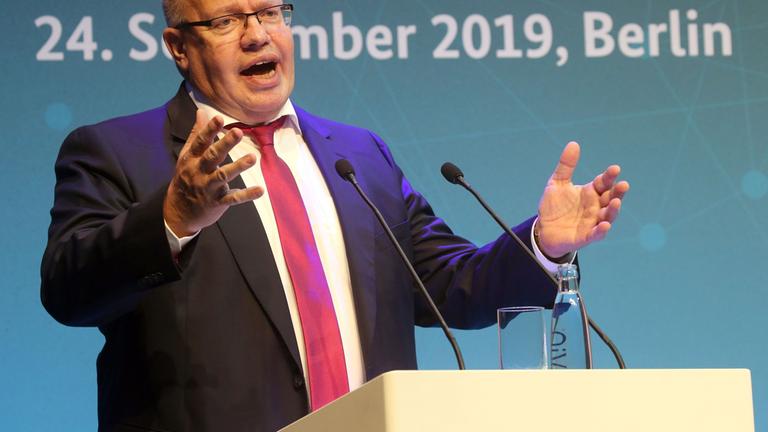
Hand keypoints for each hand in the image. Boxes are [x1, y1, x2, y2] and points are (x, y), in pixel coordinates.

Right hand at [163, 110, 262, 236]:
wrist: (178, 211)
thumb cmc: (186, 177)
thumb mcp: (187, 156)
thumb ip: (196, 134)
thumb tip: (201, 111)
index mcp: (192, 159)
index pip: (200, 142)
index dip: (209, 130)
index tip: (219, 118)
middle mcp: (199, 172)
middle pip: (212, 156)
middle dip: (225, 144)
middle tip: (239, 132)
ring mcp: (208, 188)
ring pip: (223, 176)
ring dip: (238, 167)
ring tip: (252, 158)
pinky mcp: (217, 202)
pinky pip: (233, 199)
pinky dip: (247, 195)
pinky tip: (260, 190)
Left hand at [536, 142, 629, 257]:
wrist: (543, 229)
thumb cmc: (554, 206)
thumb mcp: (557, 183)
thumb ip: (566, 166)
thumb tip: (573, 143)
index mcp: (591, 193)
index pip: (604, 183)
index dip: (609, 176)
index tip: (614, 169)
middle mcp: (595, 207)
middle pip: (610, 199)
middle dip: (618, 193)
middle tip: (623, 185)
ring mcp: (592, 222)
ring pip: (607, 216)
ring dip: (613, 210)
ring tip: (616, 202)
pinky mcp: (585, 237)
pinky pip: (596, 234)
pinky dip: (601, 230)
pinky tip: (604, 225)